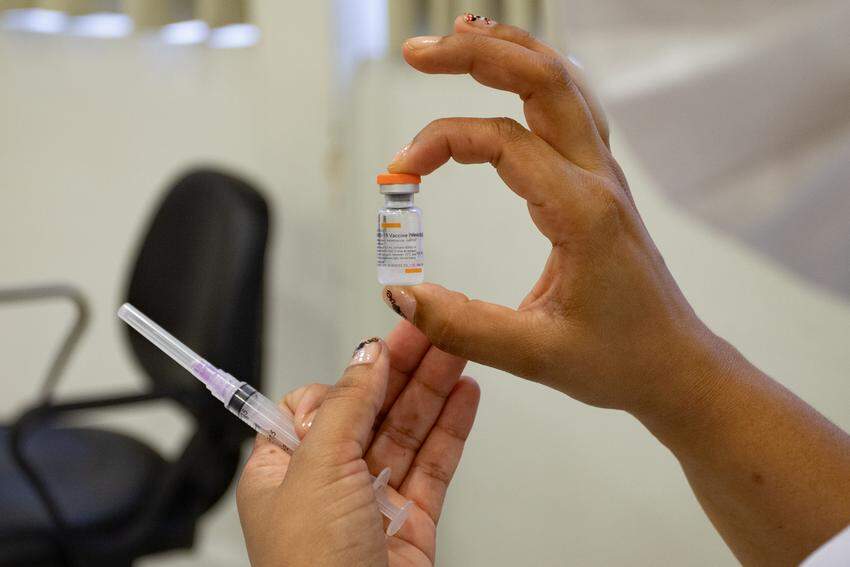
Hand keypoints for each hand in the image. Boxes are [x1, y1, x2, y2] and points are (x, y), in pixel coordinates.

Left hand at [236, 321, 478, 566]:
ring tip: (460, 348)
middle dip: (404, 368)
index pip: (318, 403)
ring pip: (407, 432)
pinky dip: (451, 429)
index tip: (383, 338)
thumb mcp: (316, 467)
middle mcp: (326, 483)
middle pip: (370, 410)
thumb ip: (346, 406)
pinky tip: (465, 396)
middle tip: (434, 327)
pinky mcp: (411, 520)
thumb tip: (366, 355)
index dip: (351, 372)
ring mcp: (371, 500)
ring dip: (433, 389)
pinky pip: (433, 464)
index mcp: (284, 469)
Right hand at [382, 14, 720, 417]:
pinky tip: (509, 73)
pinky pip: (570, 107)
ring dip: (510, 51)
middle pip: (543, 79)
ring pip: (562, 82)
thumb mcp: (536, 355)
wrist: (674, 365)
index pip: (502, 142)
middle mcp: (596, 179)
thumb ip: (462, 325)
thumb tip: (399, 294)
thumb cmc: (619, 360)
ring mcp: (602, 175)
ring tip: (458, 35)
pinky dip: (533, 76)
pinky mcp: (597, 184)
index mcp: (583, 211)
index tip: (398, 175)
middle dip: (478, 53)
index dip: (441, 143)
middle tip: (417, 52)